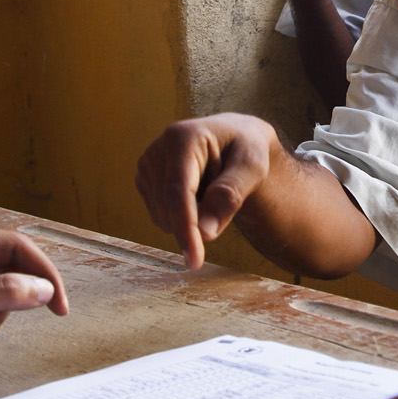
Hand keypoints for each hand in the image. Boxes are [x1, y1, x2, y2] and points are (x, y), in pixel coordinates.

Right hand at [135, 114, 277, 268]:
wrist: (233, 140)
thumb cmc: (245, 150)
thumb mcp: (252, 167)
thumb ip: (230, 195)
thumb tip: (204, 233)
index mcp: (183, 138)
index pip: (178, 193)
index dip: (185, 229)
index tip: (194, 260)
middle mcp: (158, 148)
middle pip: (168, 208)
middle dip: (195, 222)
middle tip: (224, 199)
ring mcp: (147, 163)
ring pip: (162, 216)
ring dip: (191, 216)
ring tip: (211, 189)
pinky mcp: (144, 178)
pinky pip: (161, 216)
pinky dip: (181, 214)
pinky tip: (197, 193)